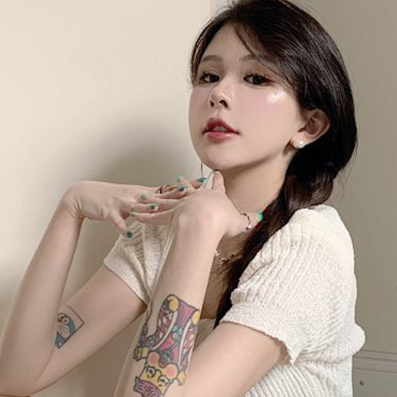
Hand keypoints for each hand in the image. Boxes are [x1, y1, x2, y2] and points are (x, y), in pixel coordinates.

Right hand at [61, 176, 204, 233]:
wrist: (84, 195)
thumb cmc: (112, 199)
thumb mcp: (134, 200)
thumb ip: (151, 204)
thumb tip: (170, 208)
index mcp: (142, 193)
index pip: (167, 190)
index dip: (184, 187)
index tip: (201, 184)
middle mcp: (134, 195)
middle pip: (157, 195)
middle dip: (174, 195)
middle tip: (191, 193)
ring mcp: (121, 202)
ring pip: (137, 206)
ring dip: (148, 208)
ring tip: (160, 210)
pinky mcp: (108, 211)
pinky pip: (116, 220)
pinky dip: (121, 227)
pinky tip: (127, 234)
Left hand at [129, 171, 262, 239]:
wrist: (208, 221)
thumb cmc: (224, 221)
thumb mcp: (240, 221)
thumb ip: (248, 219)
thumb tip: (259, 218)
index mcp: (214, 196)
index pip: (216, 185)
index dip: (216, 180)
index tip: (214, 174)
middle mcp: (196, 197)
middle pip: (188, 189)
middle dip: (183, 184)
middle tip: (176, 178)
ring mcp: (183, 205)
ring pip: (166, 201)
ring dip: (155, 199)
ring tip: (144, 197)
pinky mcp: (172, 216)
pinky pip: (156, 217)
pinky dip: (146, 217)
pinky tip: (137, 216)